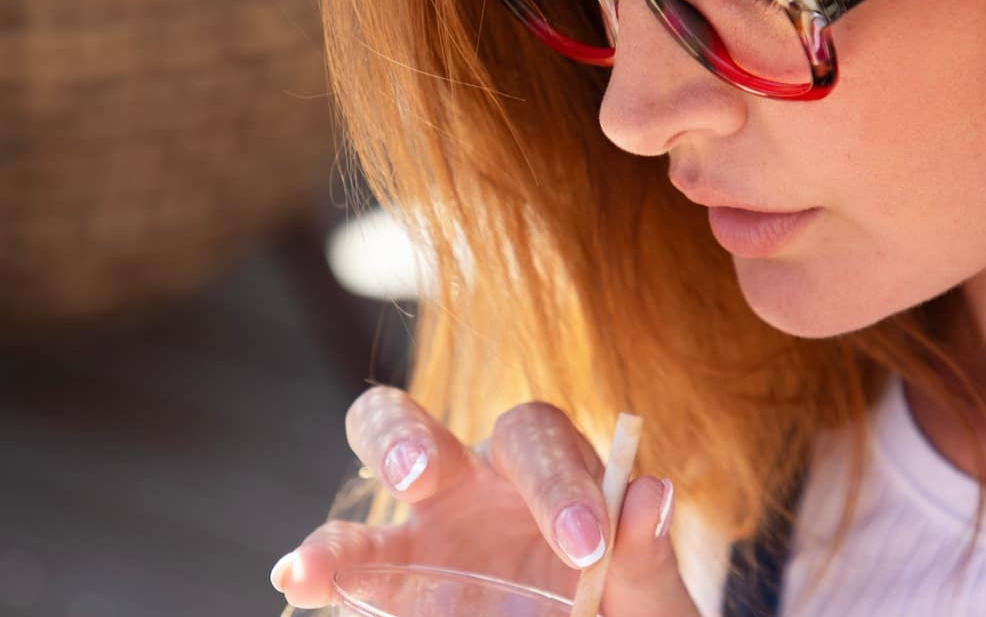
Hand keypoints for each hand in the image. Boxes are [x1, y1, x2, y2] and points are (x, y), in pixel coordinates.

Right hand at [271, 388, 699, 616]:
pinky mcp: (393, 578)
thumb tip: (651, 493)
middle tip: (426, 477)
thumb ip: (645, 556)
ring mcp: (425, 525)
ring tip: (331, 542)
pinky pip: (348, 560)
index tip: (585, 547)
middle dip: (416, 439)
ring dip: (348, 498)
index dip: (559, 483)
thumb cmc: (623, 608)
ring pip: (374, 468)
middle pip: (434, 425)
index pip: (540, 441)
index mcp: (548, 467)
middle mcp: (478, 477)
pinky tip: (297, 579)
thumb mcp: (645, 598)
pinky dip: (320, 566)